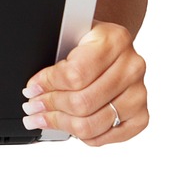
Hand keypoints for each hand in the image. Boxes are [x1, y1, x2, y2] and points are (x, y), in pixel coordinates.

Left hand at [20, 21, 146, 145]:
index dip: (47, 85)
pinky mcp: (141, 116)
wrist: (113, 49)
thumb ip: (55, 58)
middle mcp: (132, 67)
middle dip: (49, 107)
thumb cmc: (89, 44)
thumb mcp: (71, 36)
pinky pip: (107, 137)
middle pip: (82, 103)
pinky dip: (84, 136)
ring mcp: (138, 93)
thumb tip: (34, 89)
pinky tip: (70, 126)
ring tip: (42, 119)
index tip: (31, 89)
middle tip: (32, 107)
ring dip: (60, 124)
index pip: (75, 74)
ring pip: (92, 124)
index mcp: (115, 40)